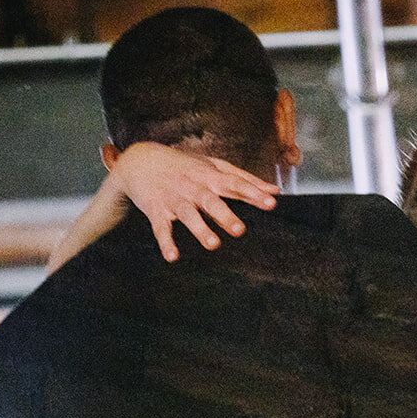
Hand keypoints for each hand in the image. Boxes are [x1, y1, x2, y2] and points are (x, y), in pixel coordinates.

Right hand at [110, 142, 279, 261]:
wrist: (141, 160)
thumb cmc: (185, 165)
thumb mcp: (215, 165)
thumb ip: (245, 179)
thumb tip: (275, 190)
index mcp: (210, 176)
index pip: (235, 183)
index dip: (253, 193)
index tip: (271, 203)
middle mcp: (193, 186)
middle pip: (210, 201)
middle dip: (225, 215)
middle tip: (240, 230)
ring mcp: (174, 198)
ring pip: (187, 214)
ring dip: (199, 229)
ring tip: (213, 244)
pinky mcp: (156, 210)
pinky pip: (160, 227)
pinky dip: (165, 242)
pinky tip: (172, 256)